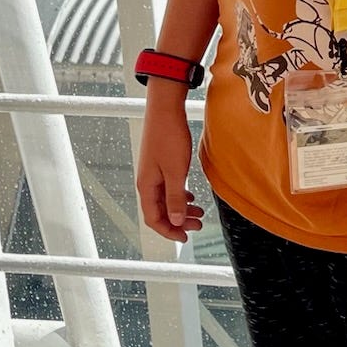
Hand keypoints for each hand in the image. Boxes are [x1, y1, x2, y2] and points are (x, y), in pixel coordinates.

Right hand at [137, 97, 204, 241]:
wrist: (165, 110)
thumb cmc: (168, 137)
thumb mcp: (176, 171)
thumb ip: (175, 198)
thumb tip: (176, 221)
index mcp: (146, 186)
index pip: (154, 219)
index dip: (169, 231)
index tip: (185, 237)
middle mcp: (147, 182)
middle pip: (160, 211)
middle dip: (178, 221)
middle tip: (198, 225)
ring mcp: (153, 173)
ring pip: (166, 199)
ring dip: (181, 208)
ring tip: (199, 212)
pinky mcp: (161, 164)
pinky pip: (169, 187)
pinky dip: (180, 195)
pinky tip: (191, 195)